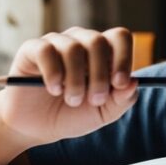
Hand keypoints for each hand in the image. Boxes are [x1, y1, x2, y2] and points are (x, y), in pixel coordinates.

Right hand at [0, 26, 137, 143]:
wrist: (36, 127)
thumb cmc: (72, 115)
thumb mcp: (103, 113)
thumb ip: (122, 99)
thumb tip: (133, 82)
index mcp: (102, 52)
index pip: (119, 37)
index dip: (123, 57)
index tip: (119, 83)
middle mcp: (80, 41)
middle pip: (98, 41)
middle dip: (99, 75)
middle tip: (95, 100)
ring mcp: (56, 43)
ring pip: (73, 47)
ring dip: (76, 80)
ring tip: (72, 100)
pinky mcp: (32, 49)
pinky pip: (46, 51)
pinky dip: (53, 73)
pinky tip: (54, 89)